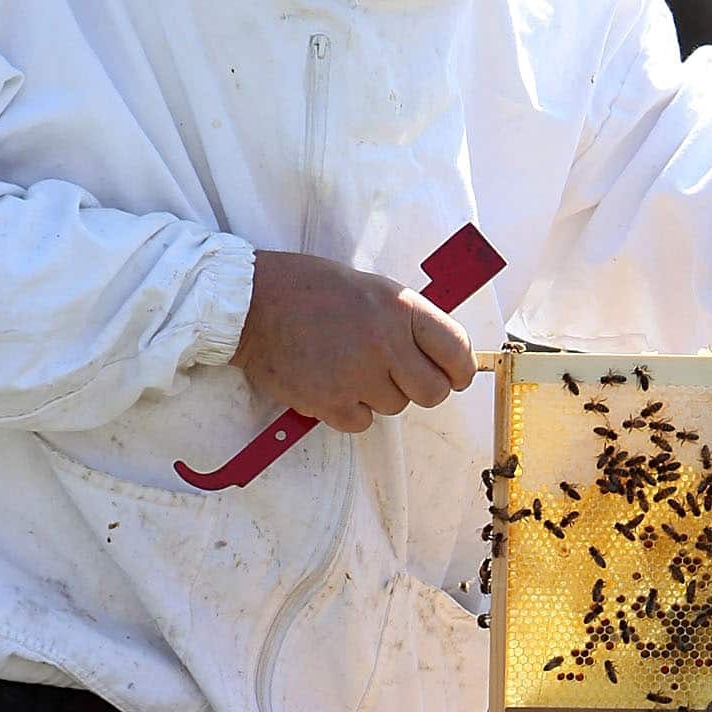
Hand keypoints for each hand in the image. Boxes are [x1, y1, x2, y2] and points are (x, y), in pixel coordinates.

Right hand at [234, 250, 475, 435]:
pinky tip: (332, 384)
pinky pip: (362, 423)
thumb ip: (406, 320)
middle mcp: (385, 342)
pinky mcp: (330, 402)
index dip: (460, 370)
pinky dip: (350, 411)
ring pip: (395, 407)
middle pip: (433, 392)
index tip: (455, 376)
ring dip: (379, 395)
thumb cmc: (311, 291)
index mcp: (400, 308)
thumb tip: (441, 354)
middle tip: (399, 376)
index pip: (456, 350)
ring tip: (350, 367)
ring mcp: (357, 375)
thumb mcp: (371, 288)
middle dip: (420, 388)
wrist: (251, 304)